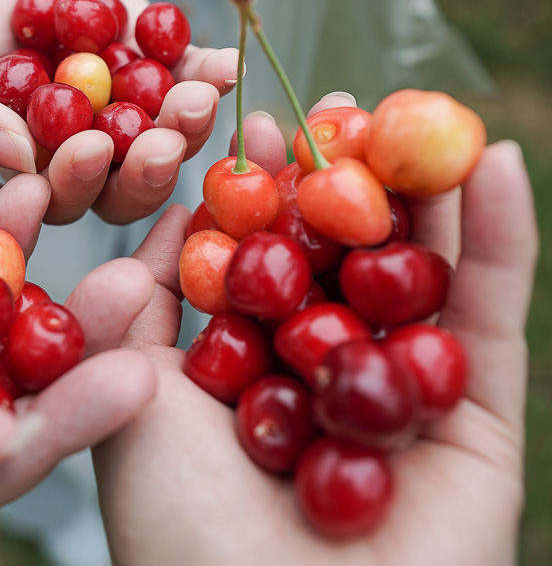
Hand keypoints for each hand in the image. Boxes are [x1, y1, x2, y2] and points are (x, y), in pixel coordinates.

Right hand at [0, 0, 238, 224]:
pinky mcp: (169, 76)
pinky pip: (199, 84)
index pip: (62, 199)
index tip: (89, 149)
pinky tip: (227, 66)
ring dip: (189, 128)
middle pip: (128, 188)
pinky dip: (216, 76)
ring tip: (196, 99)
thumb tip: (18, 161)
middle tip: (160, 144)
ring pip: (172, 143)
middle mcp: (92, 159)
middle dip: (147, 170)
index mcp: (38, 174)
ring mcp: (134, 119)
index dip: (79, 183)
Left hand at [91, 103, 537, 564]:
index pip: (260, 262)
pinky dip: (499, 242)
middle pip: (343, 257)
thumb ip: (141, 307)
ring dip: (424, 191)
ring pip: (419, 275)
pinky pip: (491, 319)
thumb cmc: (176, 524)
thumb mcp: (130, 395)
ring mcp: (401, 394)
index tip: (252, 129)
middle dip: (345, 179)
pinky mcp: (477, 422)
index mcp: (246, 368)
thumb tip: (168, 220)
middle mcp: (324, 376)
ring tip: (418, 111)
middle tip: (340, 106)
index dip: (258, 194)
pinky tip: (491, 160)